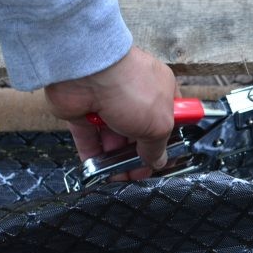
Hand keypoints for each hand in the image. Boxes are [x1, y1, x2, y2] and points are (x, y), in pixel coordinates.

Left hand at [44, 46, 180, 178]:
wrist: (88, 72)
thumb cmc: (129, 86)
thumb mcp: (158, 123)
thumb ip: (158, 145)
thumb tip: (158, 160)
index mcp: (160, 90)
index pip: (169, 117)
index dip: (168, 139)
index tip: (166, 158)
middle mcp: (134, 95)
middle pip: (139, 132)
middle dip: (140, 156)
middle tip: (140, 176)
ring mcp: (108, 104)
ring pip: (114, 138)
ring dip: (116, 160)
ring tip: (119, 180)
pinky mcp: (84, 112)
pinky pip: (90, 139)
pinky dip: (93, 156)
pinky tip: (97, 172)